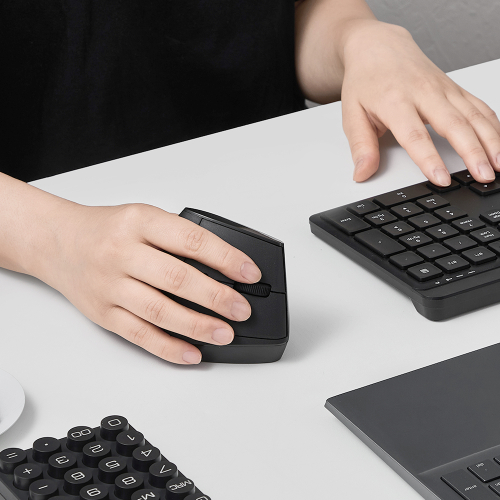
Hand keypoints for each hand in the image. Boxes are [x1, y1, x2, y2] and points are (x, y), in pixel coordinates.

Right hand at [37, 203, 261, 363]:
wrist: (57, 241)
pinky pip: (139, 334)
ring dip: (197, 326)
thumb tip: (226, 268)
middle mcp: (123, 252)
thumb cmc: (108, 229)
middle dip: (216, 297)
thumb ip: (179, 237)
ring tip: (225, 333)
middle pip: (177, 278)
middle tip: (242, 309)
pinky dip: (168, 347)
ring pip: (159, 311)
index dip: (226, 258)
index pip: (192, 240)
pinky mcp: (103, 312)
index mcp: (140, 222)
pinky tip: (192, 353)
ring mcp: (111, 285)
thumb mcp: (144, 217)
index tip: (249, 273)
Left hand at [340, 20, 499, 184]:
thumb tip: (362, 174)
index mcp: (395, 101)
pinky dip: (493, 125)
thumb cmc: (365, 81)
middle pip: (454, 125)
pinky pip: (479, 106)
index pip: (415, 135)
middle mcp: (423, 93)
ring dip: (490, 140)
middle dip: (472, 152)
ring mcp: (443, 89)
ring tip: (498, 165)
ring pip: (473, 115)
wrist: (378, 46)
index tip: (441, 178)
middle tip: (482, 176)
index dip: (429, 159)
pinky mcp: (454, 88)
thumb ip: (361, 146)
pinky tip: (498, 143)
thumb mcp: (351, 114)